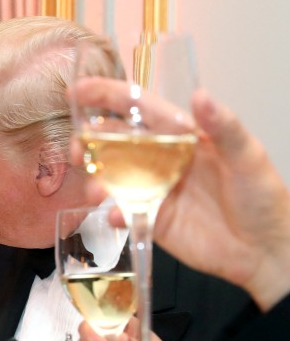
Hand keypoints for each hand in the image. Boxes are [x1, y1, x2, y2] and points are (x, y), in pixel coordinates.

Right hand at [71, 80, 289, 310]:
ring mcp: (155, 189)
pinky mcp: (152, 218)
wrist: (264, 250)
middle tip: (77, 149)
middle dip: (90, 141)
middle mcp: (164, 159)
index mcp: (184, 136)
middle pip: (116, 142)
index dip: (109, 97)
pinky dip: (115, 212)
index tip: (80, 90)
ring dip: (97, 180)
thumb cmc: (264, 199)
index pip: (141, 109)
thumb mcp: (249, 157)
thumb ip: (224, 127)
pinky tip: (117, 215)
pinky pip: (124, 212)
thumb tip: (201, 96)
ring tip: (94, 190)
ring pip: (113, 177)